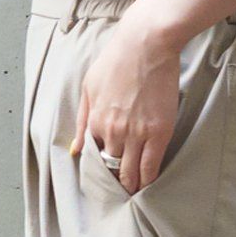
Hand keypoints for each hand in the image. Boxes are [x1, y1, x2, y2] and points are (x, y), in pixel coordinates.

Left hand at [69, 12, 182, 194]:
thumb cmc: (116, 59)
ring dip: (132, 184)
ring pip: (132, 172)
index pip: (95, 157)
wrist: (146, 44)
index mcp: (95, 121)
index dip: (100, 170)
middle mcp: (113, 132)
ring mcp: (137, 134)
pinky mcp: (159, 132)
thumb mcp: (89, 87)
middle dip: (116, 182)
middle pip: (113, 168)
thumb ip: (83, 121)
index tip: (105, 178)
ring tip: (134, 192)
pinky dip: (148, 179)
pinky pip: (151, 165)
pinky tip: (148, 185)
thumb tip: (76, 149)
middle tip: (120, 190)